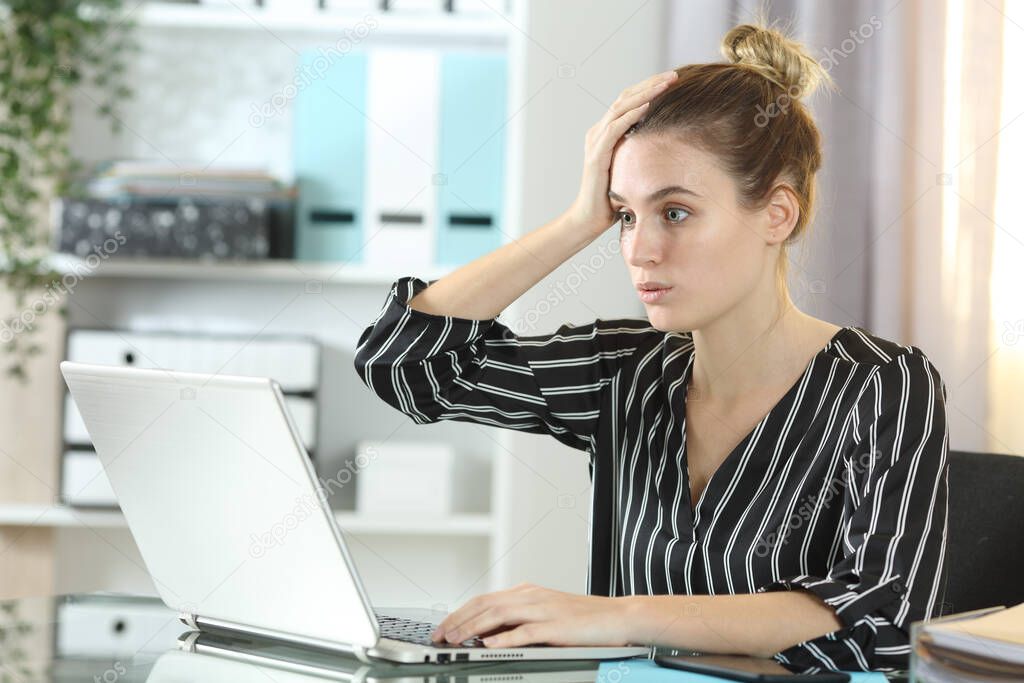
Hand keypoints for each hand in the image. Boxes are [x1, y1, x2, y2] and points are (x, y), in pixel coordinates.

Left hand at [429, 582, 635, 647]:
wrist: (617, 617)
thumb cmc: (583, 619)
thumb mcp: (545, 613)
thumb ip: (518, 620)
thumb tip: (488, 635)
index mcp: (527, 592)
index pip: (484, 599)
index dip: (460, 613)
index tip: (443, 627)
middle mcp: (531, 596)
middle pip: (485, 604)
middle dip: (458, 620)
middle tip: (440, 636)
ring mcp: (543, 610)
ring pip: (498, 615)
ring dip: (473, 628)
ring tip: (456, 640)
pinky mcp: (555, 627)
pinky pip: (524, 632)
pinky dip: (504, 639)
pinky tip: (490, 646)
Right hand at [567, 69, 678, 235]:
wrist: (590, 219)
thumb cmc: (613, 198)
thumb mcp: (631, 169)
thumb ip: (641, 153)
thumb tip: (668, 145)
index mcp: (606, 133)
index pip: (629, 102)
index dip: (649, 88)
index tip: (672, 81)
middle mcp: (598, 132)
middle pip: (625, 98)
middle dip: (651, 84)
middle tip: (673, 75)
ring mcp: (595, 142)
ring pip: (621, 108)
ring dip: (645, 93)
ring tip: (666, 83)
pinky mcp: (596, 155)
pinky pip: (614, 129)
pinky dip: (631, 115)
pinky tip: (647, 105)